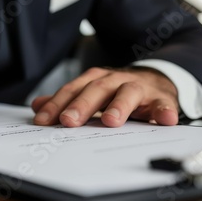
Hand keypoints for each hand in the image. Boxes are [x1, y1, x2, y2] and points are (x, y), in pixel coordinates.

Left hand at [31, 66, 178, 127]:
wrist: (154, 79)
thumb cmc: (116, 90)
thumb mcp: (91, 93)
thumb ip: (66, 101)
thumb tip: (36, 106)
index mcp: (94, 80)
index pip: (72, 91)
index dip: (56, 105)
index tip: (43, 121)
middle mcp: (114, 80)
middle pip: (96, 90)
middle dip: (82, 105)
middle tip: (69, 121)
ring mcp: (138, 87)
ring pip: (127, 92)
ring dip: (119, 105)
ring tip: (111, 121)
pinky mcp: (160, 97)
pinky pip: (163, 103)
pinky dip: (164, 110)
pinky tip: (164, 120)